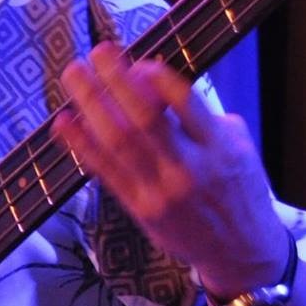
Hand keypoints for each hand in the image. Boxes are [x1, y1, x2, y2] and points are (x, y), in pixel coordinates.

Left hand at [52, 42, 286, 296]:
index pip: (186, 104)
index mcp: (219, 148)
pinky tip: (65, 122)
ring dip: (91, 105)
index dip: (159, 78)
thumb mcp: (238, 148)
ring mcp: (161, 191)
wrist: (241, 252)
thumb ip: (202, 118)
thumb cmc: (239, 190)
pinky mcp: (140, 209)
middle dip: (117, 81)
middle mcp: (189, 169)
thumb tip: (159, 84)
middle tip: (98, 52)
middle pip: (145, 119)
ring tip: (75, 75)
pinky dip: (82, 144)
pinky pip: (106, 172)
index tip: (140, 60)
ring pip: (119, 143)